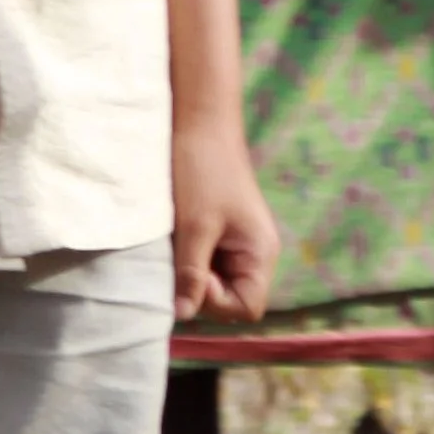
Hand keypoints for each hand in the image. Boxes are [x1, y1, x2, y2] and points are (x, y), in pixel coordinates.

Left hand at [171, 112, 276, 323]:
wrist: (197, 118)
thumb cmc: (201, 168)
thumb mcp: (194, 226)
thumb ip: (190, 274)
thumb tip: (182, 315)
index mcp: (261, 253)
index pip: (246, 308)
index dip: (215, 301)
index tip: (193, 272)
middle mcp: (253, 252)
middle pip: (228, 298)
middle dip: (199, 288)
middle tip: (179, 257)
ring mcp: (234, 242)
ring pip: (211, 280)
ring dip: (188, 270)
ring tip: (175, 244)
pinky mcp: (216, 230)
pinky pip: (202, 260)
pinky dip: (185, 255)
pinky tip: (173, 237)